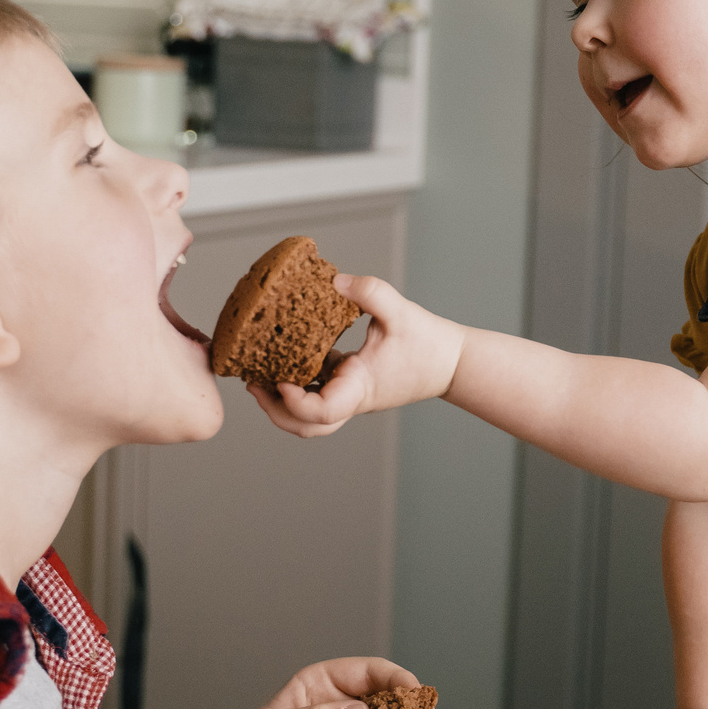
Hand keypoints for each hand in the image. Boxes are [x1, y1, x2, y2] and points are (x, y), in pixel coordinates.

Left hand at [250, 274, 465, 438]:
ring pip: (311, 418)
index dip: (293, 401)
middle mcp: (352, 398)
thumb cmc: (430, 342)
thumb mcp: (400, 311)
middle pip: (307, 427)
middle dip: (275, 411)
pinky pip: (319, 395)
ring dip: (284, 402)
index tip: (279, 378)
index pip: (320, 412)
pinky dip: (300, 384)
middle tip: (254, 384)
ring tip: (261, 375)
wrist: (453, 363)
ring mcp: (351, 396)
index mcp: (359, 387)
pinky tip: (287, 356)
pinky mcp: (353, 386)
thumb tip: (334, 281)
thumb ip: (368, 291)